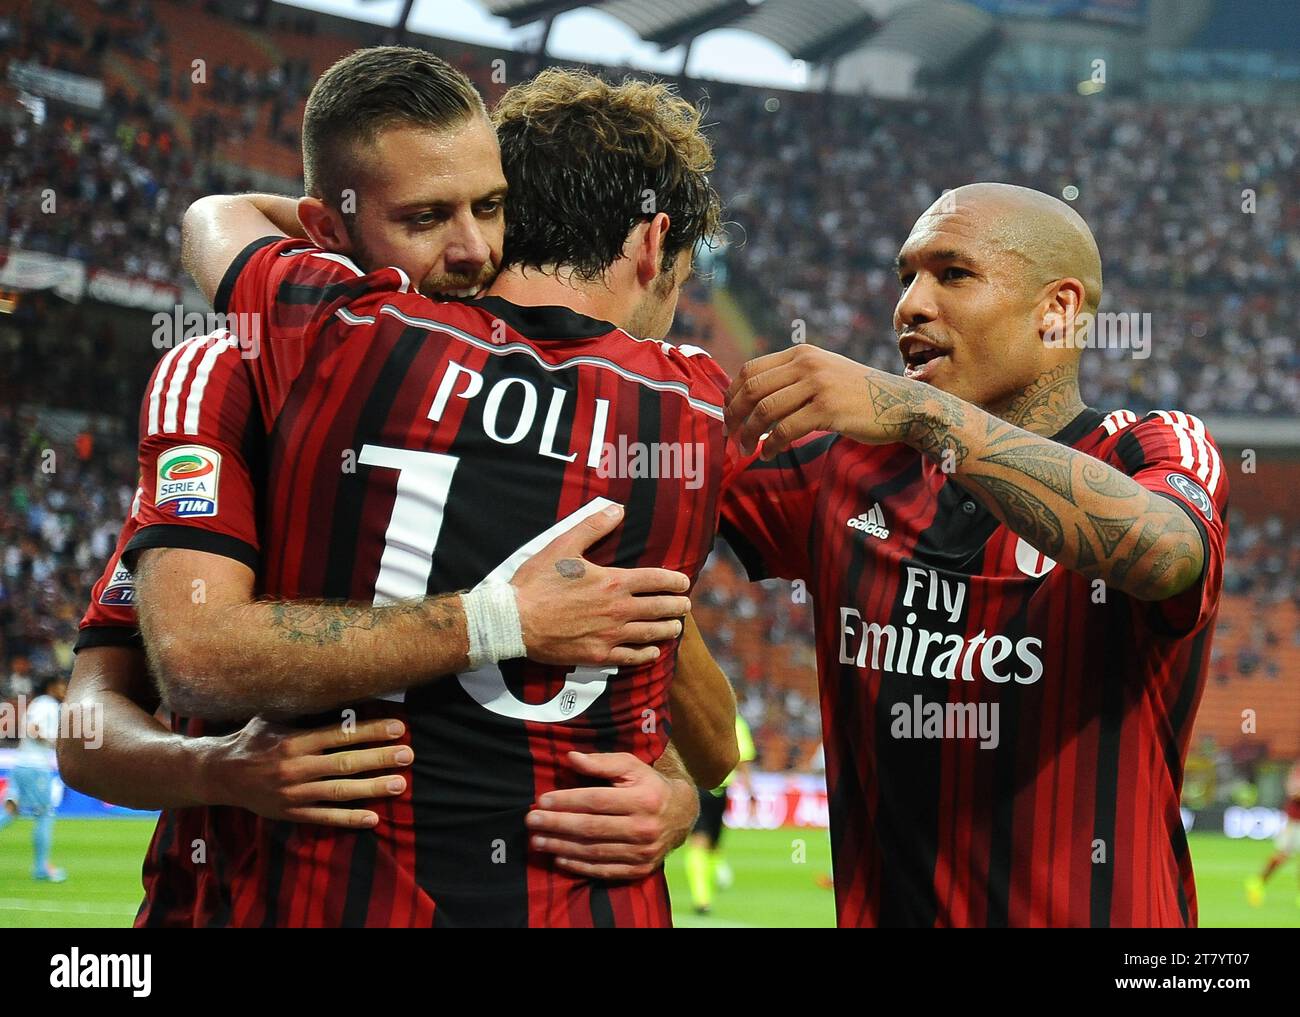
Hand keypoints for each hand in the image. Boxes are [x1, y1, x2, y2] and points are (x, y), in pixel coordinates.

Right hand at [199, 716, 412, 827]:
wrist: (220, 774)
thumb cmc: (253, 739)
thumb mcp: (273, 717)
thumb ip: (303, 710)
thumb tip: (336, 688)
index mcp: (295, 740)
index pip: (340, 734)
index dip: (371, 731)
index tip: (398, 728)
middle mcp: (296, 767)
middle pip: (345, 763)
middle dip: (379, 759)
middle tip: (408, 755)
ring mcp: (294, 793)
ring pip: (340, 791)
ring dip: (372, 788)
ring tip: (399, 784)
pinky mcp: (291, 813)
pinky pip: (324, 817)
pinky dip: (349, 819)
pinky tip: (373, 818)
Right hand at [512, 504, 690, 667]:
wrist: (514, 620)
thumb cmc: (537, 582)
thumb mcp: (563, 546)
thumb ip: (593, 527)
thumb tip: (617, 509)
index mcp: (613, 582)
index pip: (656, 580)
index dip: (674, 581)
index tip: (684, 583)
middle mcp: (618, 610)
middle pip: (659, 608)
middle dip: (677, 606)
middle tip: (686, 606)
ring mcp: (609, 635)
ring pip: (650, 634)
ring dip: (667, 629)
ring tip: (676, 627)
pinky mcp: (597, 655)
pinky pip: (630, 657)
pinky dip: (646, 655)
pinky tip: (653, 653)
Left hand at [525, 751, 699, 879]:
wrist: (682, 814)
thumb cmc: (649, 784)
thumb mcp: (631, 766)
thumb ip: (601, 762)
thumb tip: (570, 758)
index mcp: (643, 799)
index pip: (596, 800)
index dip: (567, 801)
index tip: (542, 801)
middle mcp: (644, 827)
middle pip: (591, 827)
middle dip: (557, 825)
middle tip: (531, 821)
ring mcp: (643, 852)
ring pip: (594, 850)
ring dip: (562, 847)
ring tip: (538, 841)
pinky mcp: (640, 869)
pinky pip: (605, 870)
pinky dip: (580, 866)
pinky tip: (559, 859)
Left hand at [725, 345, 923, 457]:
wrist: (899, 403)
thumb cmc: (857, 394)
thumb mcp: (823, 373)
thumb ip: (792, 379)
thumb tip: (752, 399)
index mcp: (801, 353)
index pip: (751, 370)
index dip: (732, 395)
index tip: (727, 416)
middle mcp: (807, 364)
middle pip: (752, 389)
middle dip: (734, 416)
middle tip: (731, 437)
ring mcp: (817, 385)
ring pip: (765, 410)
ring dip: (749, 434)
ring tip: (747, 449)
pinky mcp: (827, 409)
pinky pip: (786, 429)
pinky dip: (771, 444)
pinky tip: (769, 453)